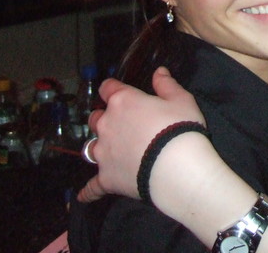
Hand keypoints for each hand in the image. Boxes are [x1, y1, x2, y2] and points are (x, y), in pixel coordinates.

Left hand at [77, 67, 205, 202]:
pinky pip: (92, 186)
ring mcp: (103, 153)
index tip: (119, 91)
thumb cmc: (180, 127)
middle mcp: (107, 124)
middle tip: (123, 124)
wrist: (177, 166)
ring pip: (91, 146)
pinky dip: (89, 191)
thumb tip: (158, 71)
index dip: (113, 89)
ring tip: (112, 151)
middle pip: (96, 118)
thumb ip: (166, 84)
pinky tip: (85, 196)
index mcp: (123, 101)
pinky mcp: (106, 178)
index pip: (108, 88)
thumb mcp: (181, 99)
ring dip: (100, 146)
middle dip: (106, 119)